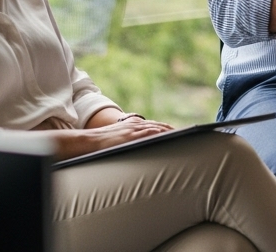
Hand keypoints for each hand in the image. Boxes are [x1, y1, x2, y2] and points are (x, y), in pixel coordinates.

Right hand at [50, 117, 172, 158]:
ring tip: (181, 136)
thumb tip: (137, 151)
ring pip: (156, 128)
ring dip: (169, 131)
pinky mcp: (130, 134)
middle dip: (172, 130)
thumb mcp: (119, 139)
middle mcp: (135, 124)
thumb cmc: (102, 144)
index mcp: (133, 125)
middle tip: (185, 135)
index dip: (167, 129)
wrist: (89, 140)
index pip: (155, 126)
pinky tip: (167, 136)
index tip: (178, 133)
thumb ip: (130, 142)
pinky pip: (149, 132)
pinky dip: (159, 133)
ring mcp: (133, 129)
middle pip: (159, 125)